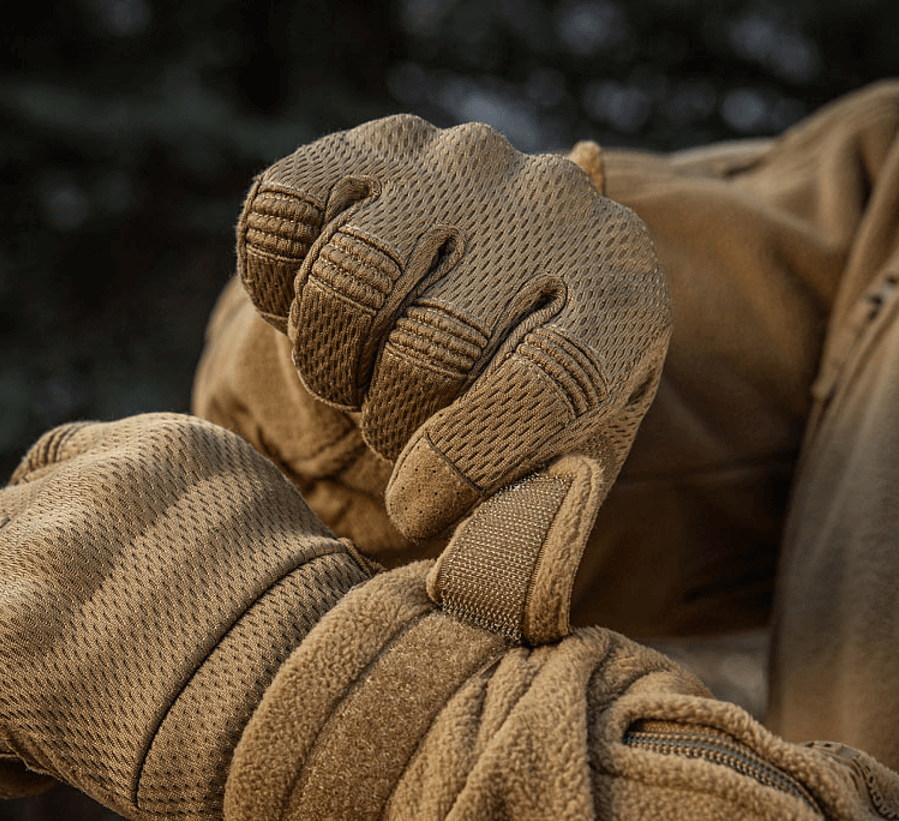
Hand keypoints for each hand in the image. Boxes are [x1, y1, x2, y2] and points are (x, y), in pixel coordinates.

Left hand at [0, 415, 370, 820]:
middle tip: (79, 677)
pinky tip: (32, 770)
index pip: (52, 466)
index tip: (84, 602)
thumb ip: (188, 533)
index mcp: (165, 450)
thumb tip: (137, 586)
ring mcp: (31, 560)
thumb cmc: (317, 667)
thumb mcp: (268, 555)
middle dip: (18, 600)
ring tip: (47, 725)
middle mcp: (88, 487)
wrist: (319, 724)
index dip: (51, 534)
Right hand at [237, 114, 670, 539]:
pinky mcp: (362, 147)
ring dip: (333, 364)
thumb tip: (479, 595)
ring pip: (347, 281)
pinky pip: (278, 222)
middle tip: (396, 431)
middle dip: (393, 421)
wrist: (476, 309)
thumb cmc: (519, 418)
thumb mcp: (548, 475)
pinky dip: (275, 294)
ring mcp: (455, 162)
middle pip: (434, 343)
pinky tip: (316, 320)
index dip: (469, 465)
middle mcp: (549, 206)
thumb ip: (528, 533)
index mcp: (623, 297)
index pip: (551, 381)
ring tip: (361, 381)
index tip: (417, 508)